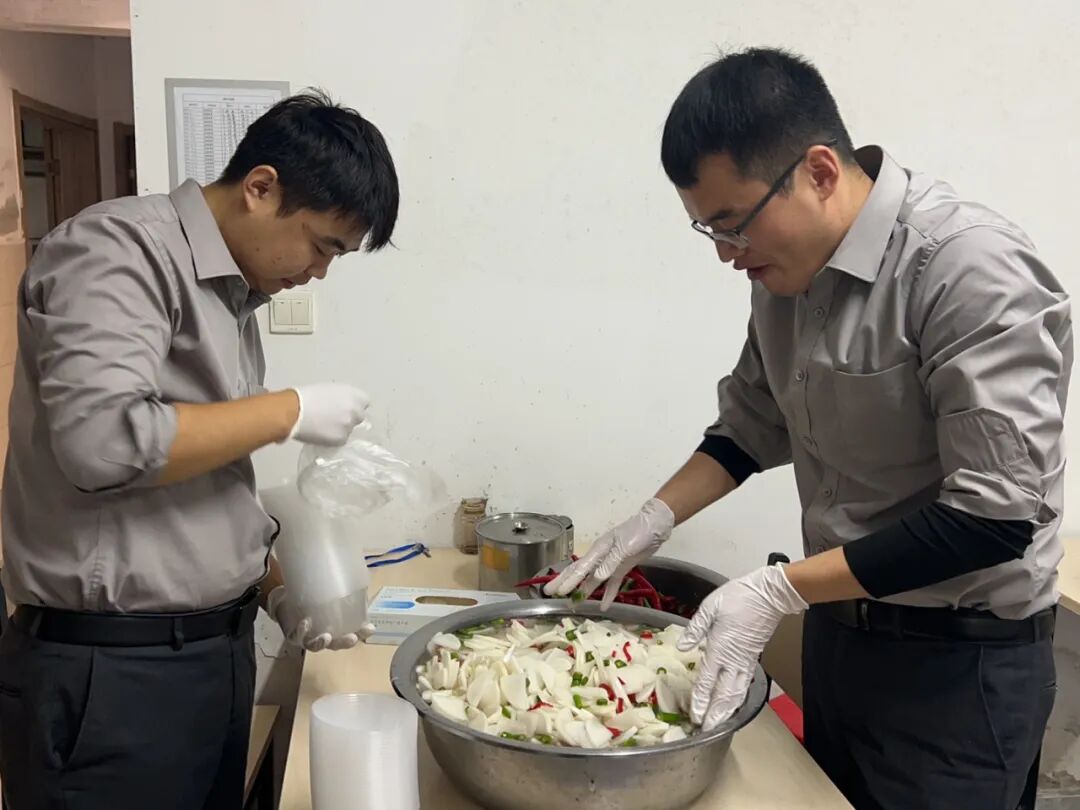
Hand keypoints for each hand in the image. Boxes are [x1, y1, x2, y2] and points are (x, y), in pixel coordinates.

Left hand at [266, 586, 375, 651]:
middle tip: (353, 638)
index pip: (351, 633)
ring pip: (315, 646)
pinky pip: (297, 636)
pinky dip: (302, 631)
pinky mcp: (292, 634)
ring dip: (322, 643)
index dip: (361, 633)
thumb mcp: (325, 595)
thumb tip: (356, 579)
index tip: (370, 628)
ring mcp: (306, 637)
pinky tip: (306, 623)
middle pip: (335, 644)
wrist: (284, 602)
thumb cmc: (309, 600)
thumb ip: (339, 593)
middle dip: (344, 643)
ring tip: (327, 637)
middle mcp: (321, 636)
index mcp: (334, 628)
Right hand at [286, 383, 369, 445]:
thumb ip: (342, 397)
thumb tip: (342, 404)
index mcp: (354, 394)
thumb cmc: (306, 396)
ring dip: (341, 428)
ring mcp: (349, 426)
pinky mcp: (341, 439)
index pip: (364, 402)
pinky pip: (341, 439)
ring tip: (324, 426)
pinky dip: (333, 438)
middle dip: (350, 418)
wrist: (295, 411)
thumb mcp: (329, 389)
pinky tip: (322, 433)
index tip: (346, 407)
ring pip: (350, 429)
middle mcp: (355, 410)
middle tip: (335, 418)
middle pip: (359, 416)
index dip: (354, 405)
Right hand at [543, 498, 674, 608]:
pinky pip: (612, 583)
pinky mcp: (622, 567)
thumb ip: (610, 562)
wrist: (655, 525)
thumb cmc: (638, 532)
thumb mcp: (624, 547)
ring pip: (593, 580)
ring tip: (574, 604)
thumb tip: (595, 577)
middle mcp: (601, 557)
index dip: (568, 582)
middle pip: (580, 573)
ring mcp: (611, 563)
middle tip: (550, 594)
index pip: (579, 569)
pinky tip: (604, 606)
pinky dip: (608, 594)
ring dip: (584, 591)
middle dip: (565, 583)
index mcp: (598, 550)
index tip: (555, 592)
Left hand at [677, 565, 806, 729]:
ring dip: (727, 710)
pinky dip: (738, 698)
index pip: (707, 681)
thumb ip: (695, 629)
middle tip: (706, 730)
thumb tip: (683, 647)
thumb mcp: (710, 608)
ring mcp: (745, 661)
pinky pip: (745, 684)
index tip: (695, 716)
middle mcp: (733, 660)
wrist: (769, 595)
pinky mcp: (753, 658)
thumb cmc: (738, 598)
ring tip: (719, 724)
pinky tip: (733, 703)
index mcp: (719, 648)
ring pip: (736, 693)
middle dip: (714, 714)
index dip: (700, 701)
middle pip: (723, 694)